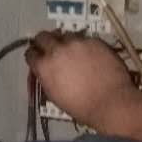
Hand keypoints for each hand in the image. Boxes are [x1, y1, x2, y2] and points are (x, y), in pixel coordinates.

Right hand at [25, 30, 139, 128]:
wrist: (110, 102)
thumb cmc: (80, 106)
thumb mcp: (54, 95)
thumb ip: (46, 78)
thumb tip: (45, 71)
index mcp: (44, 66)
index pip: (30, 53)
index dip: (33, 55)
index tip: (37, 57)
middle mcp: (57, 49)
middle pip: (43, 36)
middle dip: (43, 41)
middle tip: (49, 47)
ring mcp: (76, 42)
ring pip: (64, 34)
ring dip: (64, 41)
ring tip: (71, 50)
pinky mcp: (94, 40)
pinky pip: (84, 38)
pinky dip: (82, 45)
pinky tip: (88, 54)